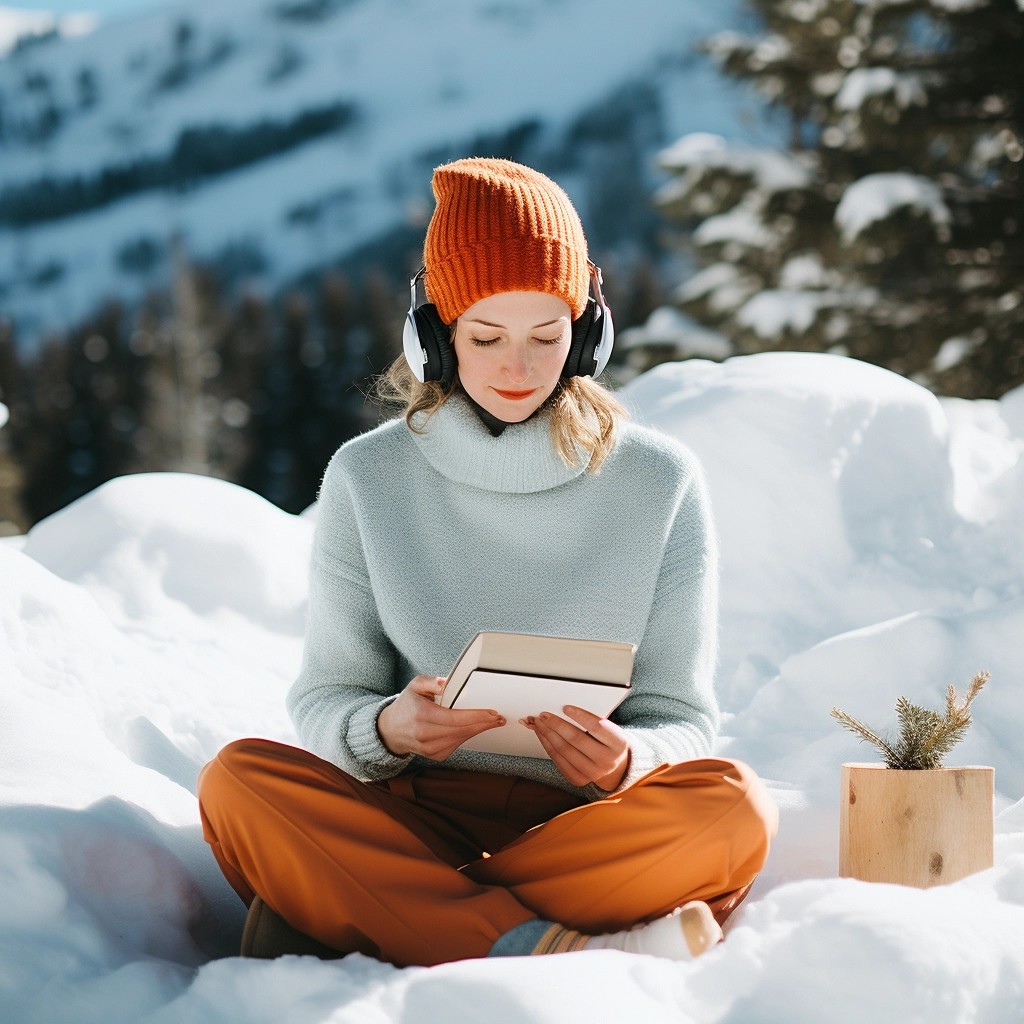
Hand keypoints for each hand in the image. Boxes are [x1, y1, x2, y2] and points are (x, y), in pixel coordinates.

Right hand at [377, 675, 505, 759]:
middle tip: (499, 718)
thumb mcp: (415, 686)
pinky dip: (466, 737)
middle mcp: (424, 734)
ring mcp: (429, 748)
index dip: (476, 717)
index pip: (454, 718)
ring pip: (461, 739)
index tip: (492, 713)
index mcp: (421, 715)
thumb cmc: (407, 705)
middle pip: (461, 730)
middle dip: (483, 724)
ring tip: (491, 722)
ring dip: (477, 731)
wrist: (391, 730)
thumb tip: (446, 682)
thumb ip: (430, 682)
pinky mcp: (434, 755)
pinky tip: (473, 729)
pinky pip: (456, 745)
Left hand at [523, 705, 630, 790]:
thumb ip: (592, 719)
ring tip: (539, 723)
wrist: (613, 765)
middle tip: (544, 714)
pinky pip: (558, 761)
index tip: (565, 707)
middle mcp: (607, 760)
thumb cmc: (607, 740)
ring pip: (564, 750)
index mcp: (618, 743)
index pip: (597, 726)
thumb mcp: (608, 728)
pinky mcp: (579, 779)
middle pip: (577, 739)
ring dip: (548, 734)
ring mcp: (593, 773)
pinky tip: (543, 735)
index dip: (580, 716)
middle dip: (557, 724)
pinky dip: (547, 745)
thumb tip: (563, 708)